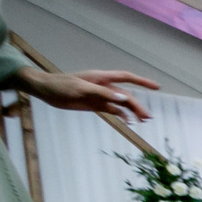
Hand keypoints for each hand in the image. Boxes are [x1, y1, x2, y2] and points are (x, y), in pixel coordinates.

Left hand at [15, 66, 156, 121]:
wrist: (45, 91)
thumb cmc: (61, 85)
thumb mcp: (81, 88)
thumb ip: (102, 93)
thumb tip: (123, 97)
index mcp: (102, 78)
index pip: (126, 78)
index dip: (142, 82)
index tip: (157, 87)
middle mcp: (104, 86)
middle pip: (126, 95)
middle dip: (138, 105)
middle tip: (148, 117)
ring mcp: (100, 96)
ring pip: (121, 104)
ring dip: (132, 112)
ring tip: (143, 121)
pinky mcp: (95, 105)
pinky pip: (113, 110)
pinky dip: (122, 116)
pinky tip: (128, 123)